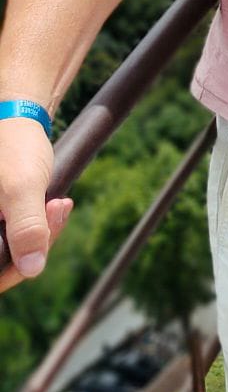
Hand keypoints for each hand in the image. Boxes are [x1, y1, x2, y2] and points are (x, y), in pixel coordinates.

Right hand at [0, 115, 63, 289]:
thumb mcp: (23, 189)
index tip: (43, 239)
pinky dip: (40, 224)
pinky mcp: (0, 219)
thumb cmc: (15, 149)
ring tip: (59, 203)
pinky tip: (56, 204)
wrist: (19, 120)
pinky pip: (19, 236)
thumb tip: (32, 269)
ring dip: (42, 232)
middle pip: (3, 265)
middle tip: (58, 209)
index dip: (15, 270)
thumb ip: (26, 229)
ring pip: (14, 252)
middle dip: (36, 244)